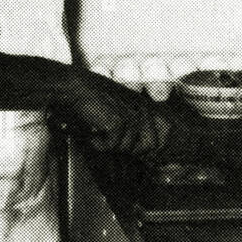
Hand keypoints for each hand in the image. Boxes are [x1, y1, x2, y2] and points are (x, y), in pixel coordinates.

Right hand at [55, 71, 169, 155]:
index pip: (163, 132)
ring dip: (111, 146)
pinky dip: (99, 144)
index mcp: (145, 105)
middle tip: (114, 143)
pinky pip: (111, 146)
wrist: (77, 88)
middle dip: (133, 150)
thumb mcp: (121, 107)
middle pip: (151, 145)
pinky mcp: (117, 122)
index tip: (140, 153)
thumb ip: (135, 123)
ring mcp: (131, 116)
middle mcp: (142, 109)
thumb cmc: (94, 98)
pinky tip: (92, 134)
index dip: (152, 147)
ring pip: (128, 148)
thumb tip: (144, 149)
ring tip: (99, 134)